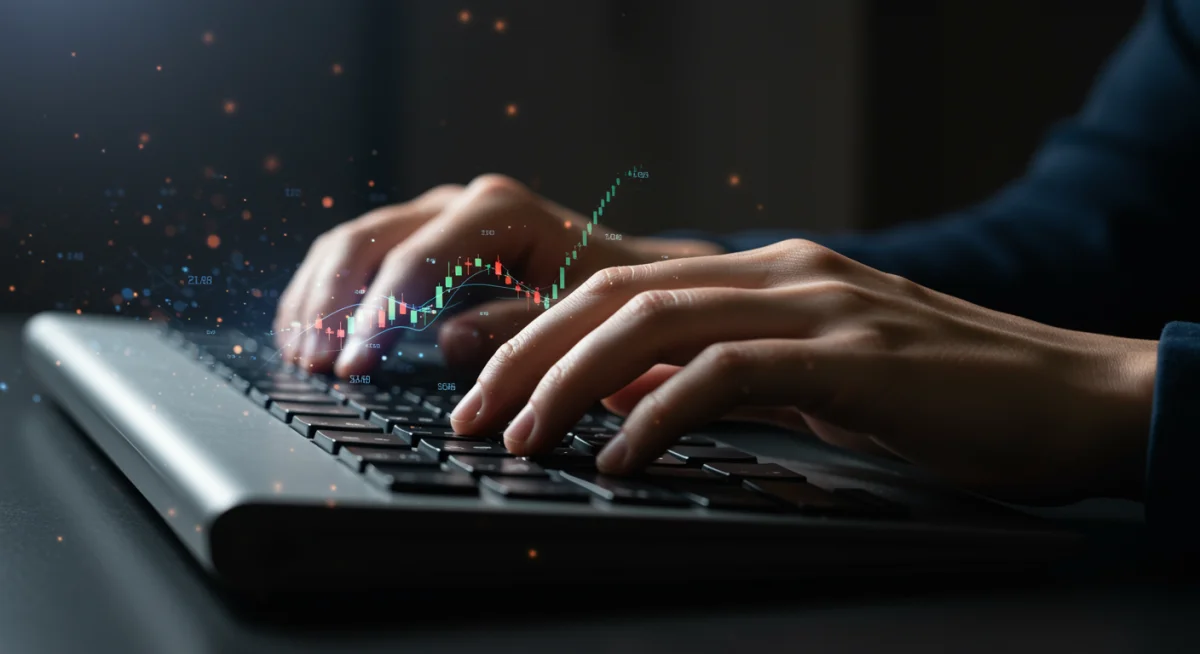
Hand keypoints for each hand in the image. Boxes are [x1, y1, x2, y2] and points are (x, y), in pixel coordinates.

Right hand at [272, 175, 721, 373]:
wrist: (627, 276)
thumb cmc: (607, 300)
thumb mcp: (575, 319)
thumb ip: (514, 330)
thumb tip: (447, 341)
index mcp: (498, 211)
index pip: (416, 257)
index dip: (377, 314)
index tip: (353, 366)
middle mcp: (460, 201)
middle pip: (367, 240)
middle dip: (332, 305)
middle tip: (314, 366)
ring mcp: (437, 214)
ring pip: (352, 242)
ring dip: (317, 297)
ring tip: (299, 356)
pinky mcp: (423, 236)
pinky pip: (358, 254)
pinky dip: (327, 291)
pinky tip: (307, 332)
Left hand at [449, 239, 1157, 502]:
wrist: (1073, 397)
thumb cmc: (945, 396)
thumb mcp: (817, 377)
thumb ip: (731, 373)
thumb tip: (633, 401)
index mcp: (768, 275)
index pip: (622, 284)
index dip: (540, 329)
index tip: (483, 381)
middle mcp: (782, 274)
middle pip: (617, 295)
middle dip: (530, 354)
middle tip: (474, 415)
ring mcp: (819, 307)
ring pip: (656, 322)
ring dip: (572, 382)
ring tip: (521, 439)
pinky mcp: (853, 357)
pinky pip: (728, 373)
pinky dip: (659, 412)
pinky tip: (618, 460)